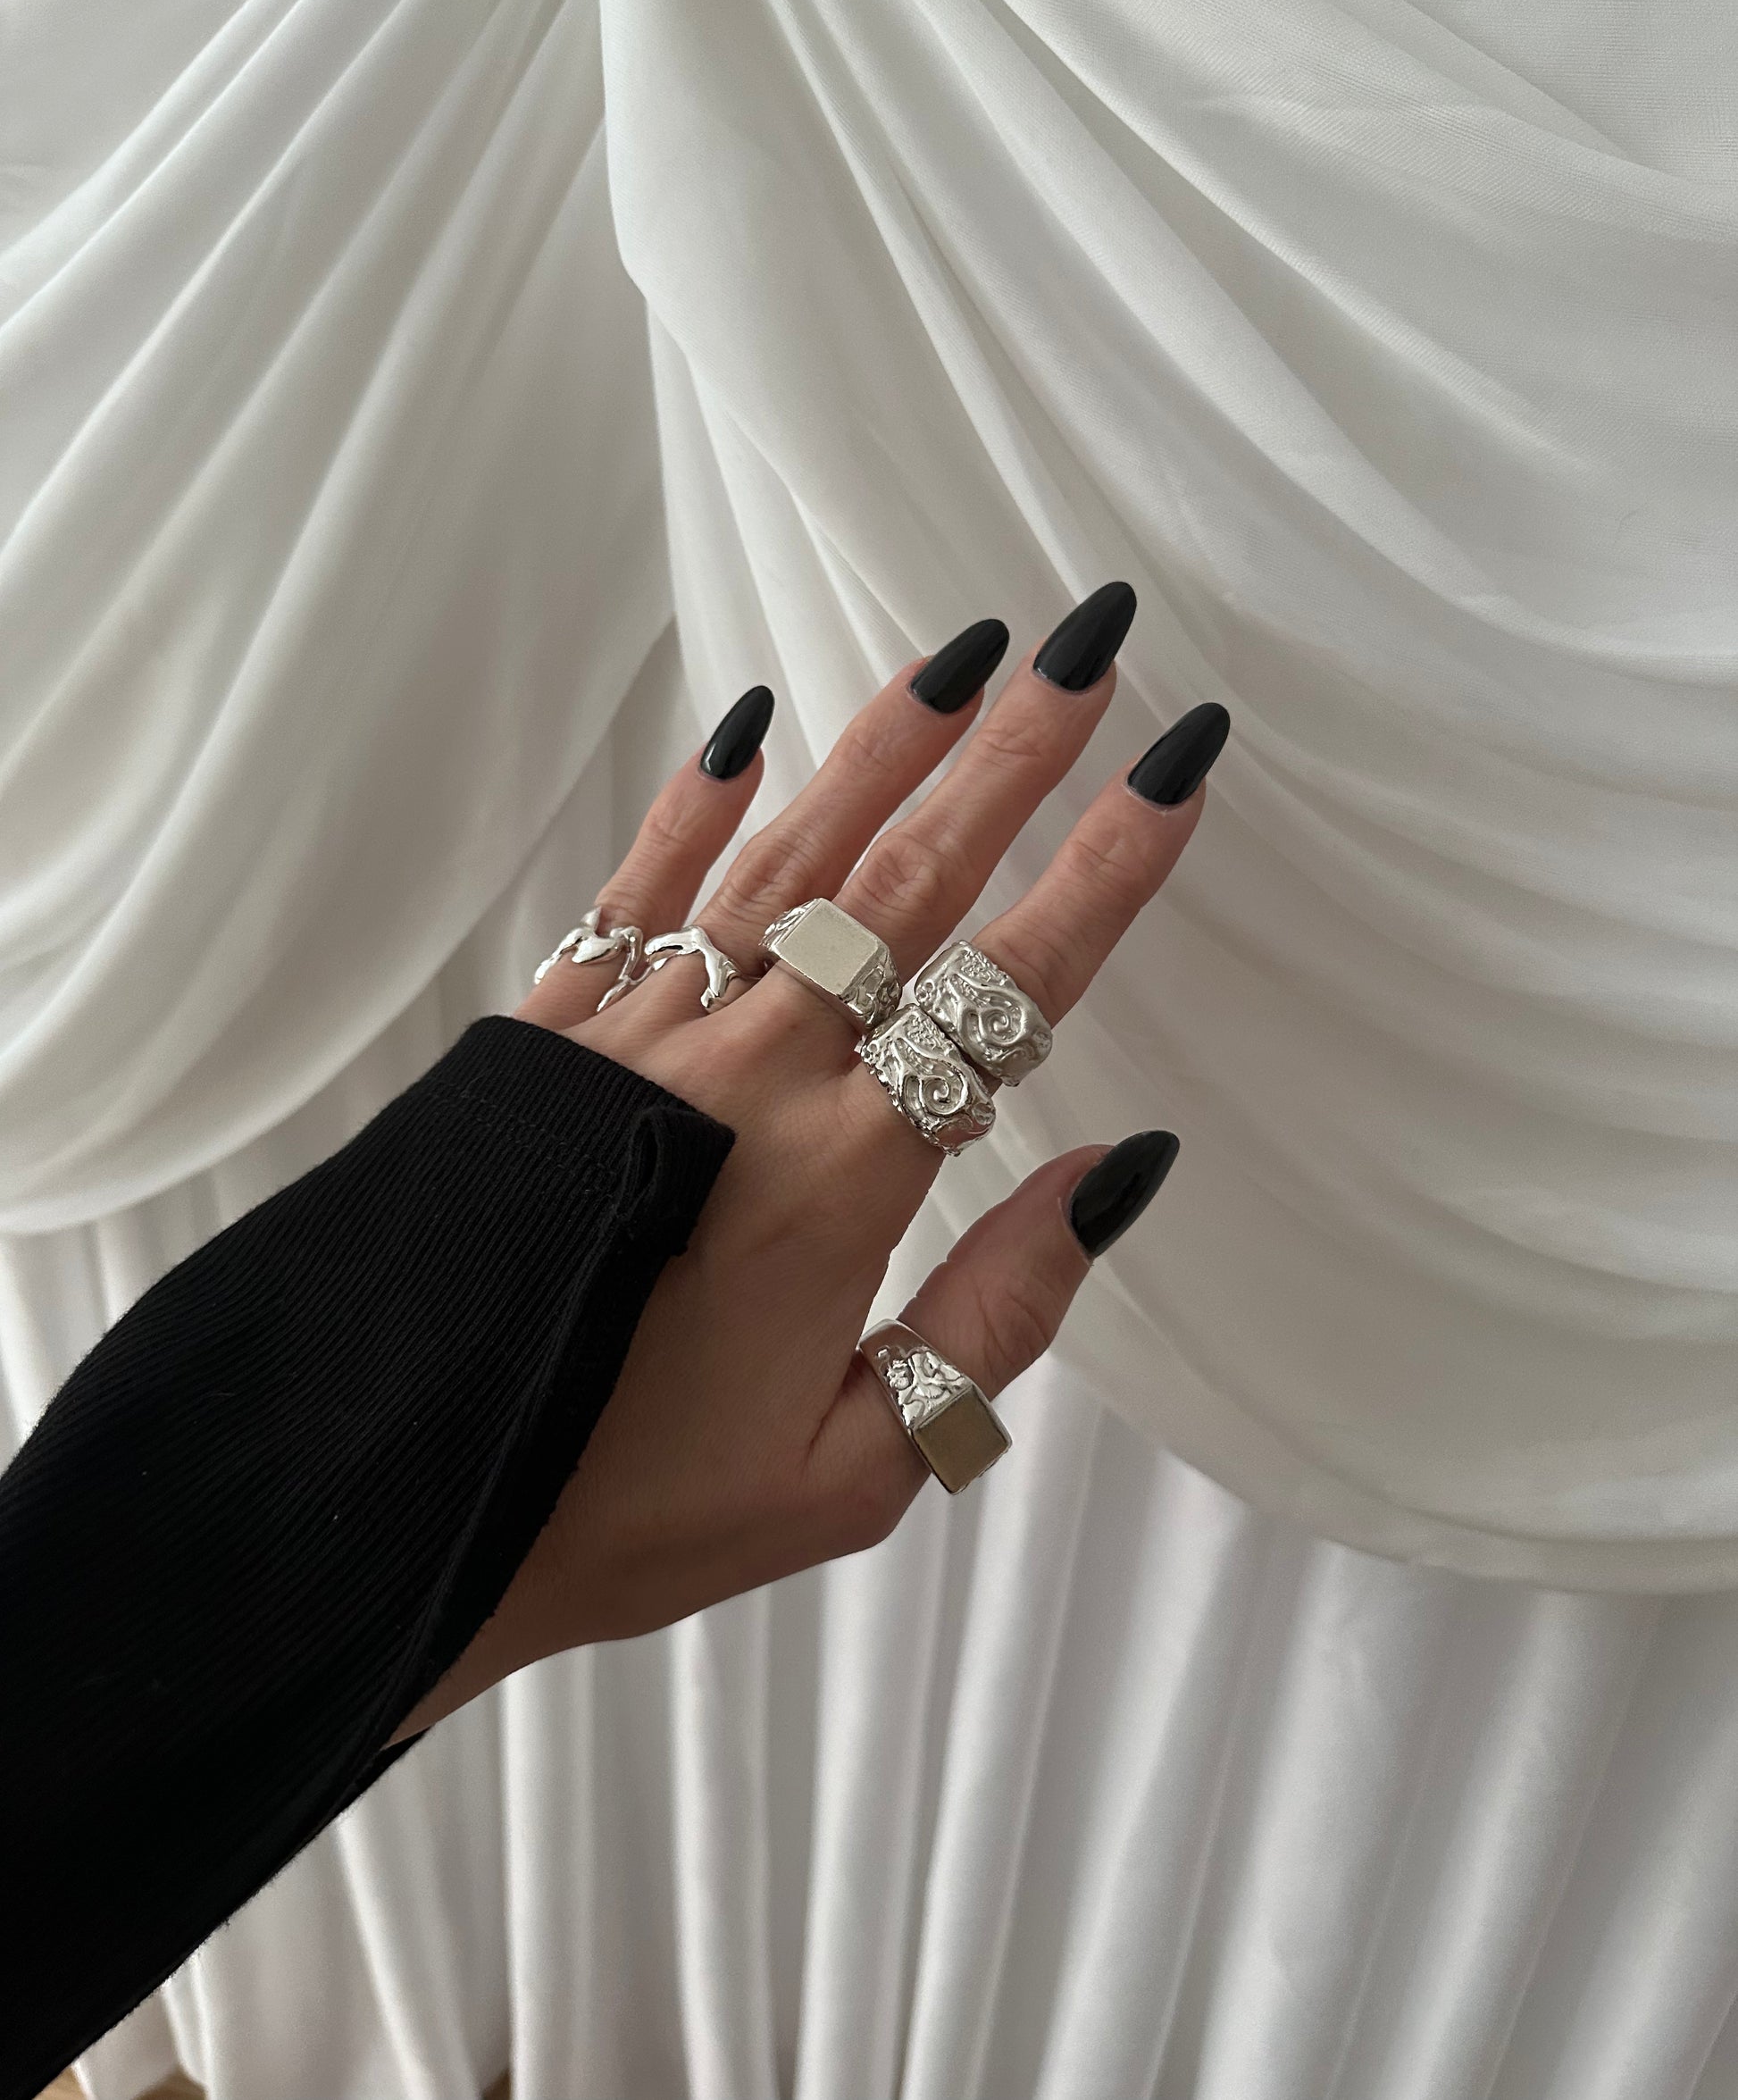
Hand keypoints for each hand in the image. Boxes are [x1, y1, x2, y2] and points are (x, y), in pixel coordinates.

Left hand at [392, 588, 1227, 1739]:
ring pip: (786, 861)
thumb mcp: (852, 1471)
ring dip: (882, 749)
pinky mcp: (545, 1039)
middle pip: (907, 882)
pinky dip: (692, 809)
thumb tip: (1121, 1171)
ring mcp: (639, 1040)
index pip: (1009, 992)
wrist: (393, 1502)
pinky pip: (631, 895)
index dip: (1105, 874)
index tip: (1180, 766)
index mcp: (842, 1177)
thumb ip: (994, 1318)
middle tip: (1092, 646)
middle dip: (1014, 755)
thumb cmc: (640, 1507)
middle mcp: (748, 1076)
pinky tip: (745, 730)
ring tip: (966, 655)